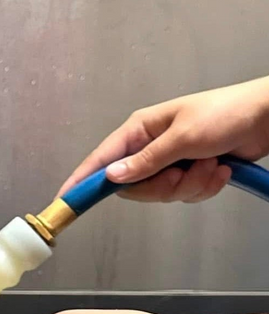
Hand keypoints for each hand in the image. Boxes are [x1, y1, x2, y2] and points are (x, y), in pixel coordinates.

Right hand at [58, 76, 268, 202]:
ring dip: (190, 185)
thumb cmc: (227, 113)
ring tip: (210, 164)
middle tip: (182, 172)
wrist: (268, 117)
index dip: (83, 181)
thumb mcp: (182, 138)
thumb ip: (145, 162)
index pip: (101, 160)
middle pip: (133, 187)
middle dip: (161, 187)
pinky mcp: (189, 173)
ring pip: (161, 194)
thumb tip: (111, 178)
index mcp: (139, 130)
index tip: (65, 199)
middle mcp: (149, 147)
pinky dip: (204, 187)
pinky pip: (184, 195)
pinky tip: (220, 169)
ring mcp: (169, 162)